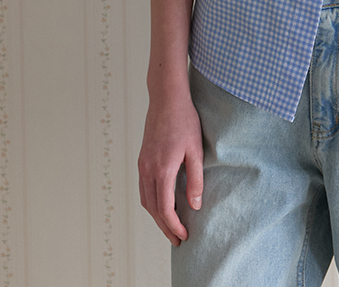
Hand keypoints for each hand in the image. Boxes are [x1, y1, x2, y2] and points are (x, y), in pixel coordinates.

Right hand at [138, 88, 203, 245]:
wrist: (166, 98)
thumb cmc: (185, 120)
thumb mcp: (196, 150)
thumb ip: (196, 179)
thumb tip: (195, 205)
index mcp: (162, 170)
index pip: (165, 209)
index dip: (174, 226)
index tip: (184, 236)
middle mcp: (148, 170)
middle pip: (153, 209)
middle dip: (165, 227)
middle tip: (177, 239)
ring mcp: (142, 164)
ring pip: (146, 200)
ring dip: (157, 216)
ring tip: (170, 225)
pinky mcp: (142, 159)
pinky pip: (144, 188)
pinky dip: (152, 202)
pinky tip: (162, 203)